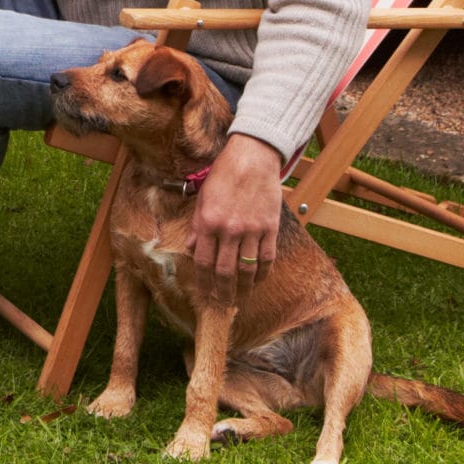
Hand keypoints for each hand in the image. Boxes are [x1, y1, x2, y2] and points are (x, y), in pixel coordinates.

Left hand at [189, 133, 285, 306]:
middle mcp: (230, 229)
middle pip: (225, 272)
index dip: (204, 283)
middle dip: (223, 293)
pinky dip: (263, 274)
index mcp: (209, 221)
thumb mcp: (203, 197)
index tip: (204, 296)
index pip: (204, 262)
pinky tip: (258, 281)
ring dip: (243, 288)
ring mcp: (252, 230)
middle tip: (222, 306)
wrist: (253, 157)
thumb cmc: (224, 174)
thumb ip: (198, 226)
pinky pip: (267, 258)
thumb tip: (193, 250)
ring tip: (240, 299)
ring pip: (247, 269)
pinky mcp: (270, 227)